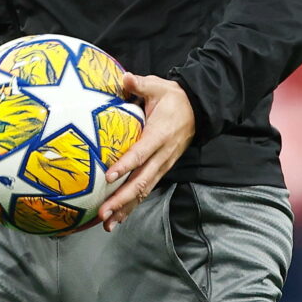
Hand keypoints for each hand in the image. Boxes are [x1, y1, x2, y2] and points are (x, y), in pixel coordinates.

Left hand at [97, 73, 195, 230]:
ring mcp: (162, 166)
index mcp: (159, 135)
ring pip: (144, 191)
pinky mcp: (160, 171)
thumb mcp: (159, 86)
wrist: (198, 111)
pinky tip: (117, 219)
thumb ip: (140, 84)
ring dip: (125, 208)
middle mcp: (162, 155)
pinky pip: (146, 191)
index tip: (109, 176)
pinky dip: (131, 206)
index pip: (141, 153)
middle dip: (122, 199)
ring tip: (107, 223)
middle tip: (103, 211)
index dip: (125, 165)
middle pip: (141, 181)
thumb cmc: (173, 98)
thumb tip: (125, 78)